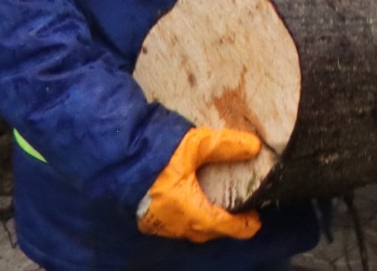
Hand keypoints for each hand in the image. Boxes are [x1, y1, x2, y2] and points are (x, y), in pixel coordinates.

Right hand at [135, 125, 262, 241]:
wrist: (120, 157)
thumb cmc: (158, 153)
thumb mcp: (196, 144)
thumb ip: (227, 145)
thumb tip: (255, 147)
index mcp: (188, 209)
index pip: (222, 225)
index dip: (242, 226)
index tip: (256, 222)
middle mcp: (174, 223)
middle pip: (206, 231)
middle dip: (225, 226)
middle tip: (242, 215)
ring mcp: (158, 224)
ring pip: (189, 231)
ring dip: (206, 224)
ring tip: (221, 211)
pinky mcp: (147, 219)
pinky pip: (175, 226)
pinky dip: (190, 220)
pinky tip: (194, 207)